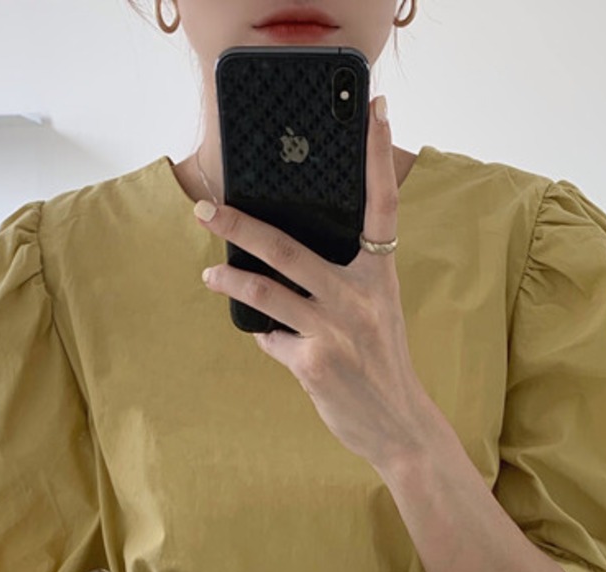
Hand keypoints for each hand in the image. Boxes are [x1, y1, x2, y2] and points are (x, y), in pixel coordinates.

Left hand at [195, 94, 433, 472]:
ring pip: (266, 291)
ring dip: (230, 282)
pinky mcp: (314, 363)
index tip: (373, 112)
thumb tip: (287, 273)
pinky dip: (266, 337)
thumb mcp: (378, 315)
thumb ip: (345, 286)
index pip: (382, 207)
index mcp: (380, 277)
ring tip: (211, 277)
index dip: (376, 159)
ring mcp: (335, 329)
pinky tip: (268, 339)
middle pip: (289, 247)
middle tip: (206, 208)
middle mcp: (358, 296)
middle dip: (240, 225)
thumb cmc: (383, 367)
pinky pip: (272, 339)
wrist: (400, 425)